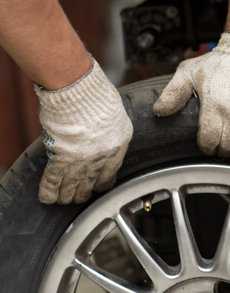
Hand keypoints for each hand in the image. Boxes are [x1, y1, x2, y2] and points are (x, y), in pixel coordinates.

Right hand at [35, 58, 132, 203]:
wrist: (79, 90)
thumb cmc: (96, 95)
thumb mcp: (116, 115)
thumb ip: (111, 131)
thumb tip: (104, 136)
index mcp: (118, 145)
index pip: (111, 172)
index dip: (103, 182)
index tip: (99, 188)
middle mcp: (102, 156)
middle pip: (91, 181)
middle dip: (83, 193)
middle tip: (78, 199)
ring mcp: (82, 158)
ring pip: (73, 184)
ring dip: (66, 195)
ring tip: (63, 202)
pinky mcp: (61, 155)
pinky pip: (54, 177)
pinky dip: (49, 189)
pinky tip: (47, 198)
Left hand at [153, 31, 229, 160]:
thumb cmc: (220, 61)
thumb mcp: (189, 72)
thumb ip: (174, 93)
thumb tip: (159, 112)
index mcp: (215, 104)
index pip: (209, 140)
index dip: (207, 146)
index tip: (210, 144)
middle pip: (228, 146)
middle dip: (224, 149)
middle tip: (224, 144)